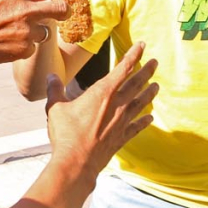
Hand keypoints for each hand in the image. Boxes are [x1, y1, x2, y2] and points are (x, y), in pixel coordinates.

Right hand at [0, 0, 69, 67]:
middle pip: (60, 8)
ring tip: (17, 33)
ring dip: (35, 31)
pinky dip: (23, 46)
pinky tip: (8, 44)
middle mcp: (25, 9)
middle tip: (65, 11)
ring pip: (44, 31)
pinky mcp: (23, 49)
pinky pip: (31, 47)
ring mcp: (26, 31)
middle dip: (65, 9)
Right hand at [45, 42, 157, 179]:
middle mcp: (116, 105)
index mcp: (102, 93)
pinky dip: (144, 121)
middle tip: (155, 63)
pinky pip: (136, 127)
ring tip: (156, 87)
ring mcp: (121, 122)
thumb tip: (51, 76)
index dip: (133, 55)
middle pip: (136, 84)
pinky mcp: (121, 138)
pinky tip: (150, 119)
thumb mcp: (55, 107)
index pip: (122, 68)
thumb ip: (55, 90)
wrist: (77, 162)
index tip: (142, 46)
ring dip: (149, 94)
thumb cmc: (66, 134)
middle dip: (146, 71)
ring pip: (140, 103)